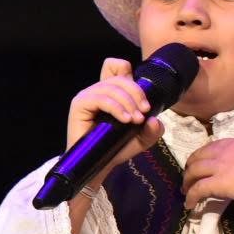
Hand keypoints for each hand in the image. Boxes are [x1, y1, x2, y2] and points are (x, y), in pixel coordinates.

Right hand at [66, 58, 164, 183]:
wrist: (99, 167)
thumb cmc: (116, 149)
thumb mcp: (142, 138)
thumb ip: (153, 129)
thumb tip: (155, 120)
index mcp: (111, 91)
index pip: (117, 66)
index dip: (130, 74)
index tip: (142, 100)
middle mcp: (98, 90)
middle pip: (120, 77)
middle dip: (137, 93)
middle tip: (144, 112)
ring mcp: (87, 96)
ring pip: (112, 87)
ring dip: (128, 102)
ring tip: (135, 120)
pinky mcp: (79, 104)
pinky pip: (100, 98)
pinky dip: (116, 107)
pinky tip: (125, 119)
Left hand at [181, 139, 233, 209]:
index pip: (210, 147)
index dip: (201, 156)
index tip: (198, 164)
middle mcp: (223, 152)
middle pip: (197, 158)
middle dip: (189, 168)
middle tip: (188, 179)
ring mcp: (218, 166)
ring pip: (193, 172)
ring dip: (187, 182)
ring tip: (185, 191)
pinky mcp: (216, 183)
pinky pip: (197, 189)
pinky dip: (190, 196)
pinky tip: (189, 204)